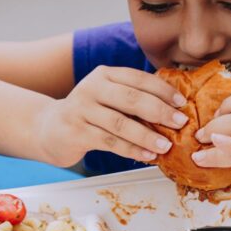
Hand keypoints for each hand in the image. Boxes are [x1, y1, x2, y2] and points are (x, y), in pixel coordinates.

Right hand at [35, 66, 188, 167]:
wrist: (49, 128)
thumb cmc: (89, 113)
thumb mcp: (108, 97)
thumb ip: (133, 98)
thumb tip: (174, 108)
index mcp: (104, 74)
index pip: (138, 79)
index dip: (163, 90)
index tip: (182, 103)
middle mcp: (91, 88)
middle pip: (131, 99)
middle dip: (159, 111)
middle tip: (180, 122)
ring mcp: (81, 110)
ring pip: (121, 123)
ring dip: (147, 135)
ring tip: (166, 145)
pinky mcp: (76, 132)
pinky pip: (110, 142)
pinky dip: (132, 150)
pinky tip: (147, 155)